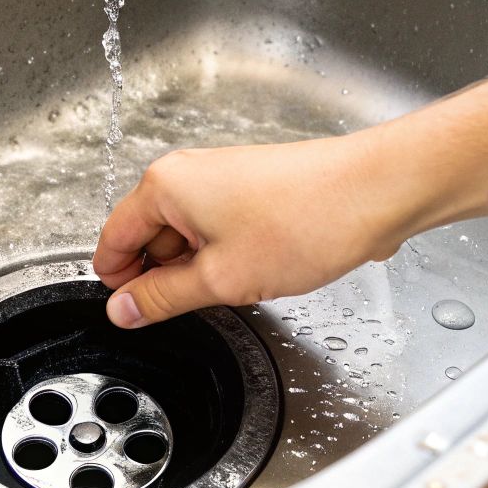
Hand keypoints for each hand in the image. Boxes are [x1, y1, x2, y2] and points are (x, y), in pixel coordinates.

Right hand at [92, 127, 452, 327]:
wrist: (374, 194)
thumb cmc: (306, 221)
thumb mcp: (220, 279)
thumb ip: (162, 298)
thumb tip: (124, 309)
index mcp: (165, 186)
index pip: (113, 239)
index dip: (117, 282)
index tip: (130, 312)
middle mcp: (189, 175)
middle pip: (148, 238)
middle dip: (163, 277)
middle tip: (193, 305)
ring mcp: (222, 180)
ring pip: (188, 237)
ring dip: (200, 269)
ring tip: (237, 285)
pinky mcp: (252, 191)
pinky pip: (219, 231)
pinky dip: (227, 256)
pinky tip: (257, 272)